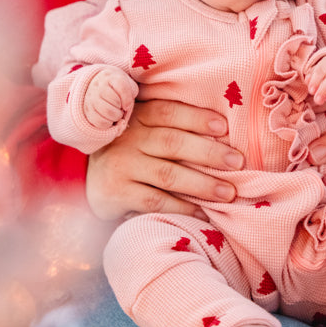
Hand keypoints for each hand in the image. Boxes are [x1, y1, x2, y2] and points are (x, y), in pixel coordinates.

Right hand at [84, 68, 137, 128]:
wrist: (98, 87)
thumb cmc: (118, 90)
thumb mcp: (128, 87)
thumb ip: (130, 98)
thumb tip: (121, 121)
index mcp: (111, 77)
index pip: (122, 86)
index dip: (128, 99)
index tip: (127, 105)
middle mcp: (98, 85)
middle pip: (115, 101)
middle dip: (122, 108)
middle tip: (120, 109)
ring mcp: (90, 97)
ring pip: (107, 111)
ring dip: (116, 116)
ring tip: (115, 114)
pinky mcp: (87, 109)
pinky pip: (99, 121)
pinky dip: (107, 123)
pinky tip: (108, 118)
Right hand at [86, 99, 242, 220]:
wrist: (87, 177)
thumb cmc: (131, 148)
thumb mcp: (143, 128)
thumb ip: (173, 125)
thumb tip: (224, 135)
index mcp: (137, 116)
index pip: (168, 112)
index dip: (197, 119)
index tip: (224, 129)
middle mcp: (127, 139)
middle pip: (173, 143)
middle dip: (209, 153)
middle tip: (238, 162)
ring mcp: (121, 167)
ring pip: (168, 175)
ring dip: (202, 184)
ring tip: (229, 192)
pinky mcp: (116, 195)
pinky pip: (156, 202)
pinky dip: (183, 208)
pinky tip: (204, 213)